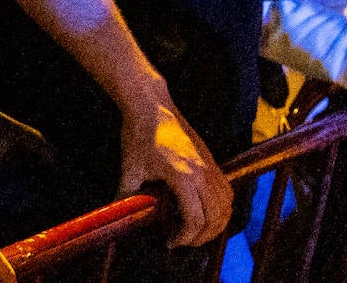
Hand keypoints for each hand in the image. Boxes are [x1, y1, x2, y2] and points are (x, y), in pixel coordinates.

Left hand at [118, 98, 232, 247]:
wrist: (150, 105)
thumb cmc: (139, 134)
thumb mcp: (129, 168)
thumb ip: (127, 196)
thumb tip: (119, 216)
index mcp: (183, 177)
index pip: (195, 220)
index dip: (184, 237)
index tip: (169, 242)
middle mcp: (203, 174)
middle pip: (216, 218)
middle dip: (201, 236)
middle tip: (183, 240)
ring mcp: (210, 166)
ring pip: (227, 205)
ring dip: (216, 224)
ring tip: (196, 230)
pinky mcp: (212, 160)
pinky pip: (227, 191)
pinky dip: (222, 207)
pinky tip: (206, 210)